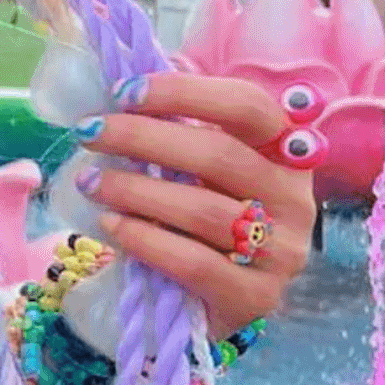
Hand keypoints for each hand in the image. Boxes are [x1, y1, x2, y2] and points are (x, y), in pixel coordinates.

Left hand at [70, 73, 312, 340]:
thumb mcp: (197, 172)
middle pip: (219, 155)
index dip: (185, 92)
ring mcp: (282, 251)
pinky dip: (145, 240)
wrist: (211, 302)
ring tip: (90, 181)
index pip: (247, 106)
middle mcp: (295, 198)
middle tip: (89, 133)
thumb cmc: (198, 222)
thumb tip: (130, 82)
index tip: (124, 92)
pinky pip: (194, 263)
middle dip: (143, 137)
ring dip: (135, 190)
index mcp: (287, 153)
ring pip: (204, 210)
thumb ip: (178, 130)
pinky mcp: (257, 297)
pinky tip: (109, 224)